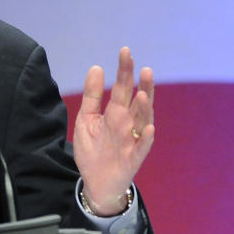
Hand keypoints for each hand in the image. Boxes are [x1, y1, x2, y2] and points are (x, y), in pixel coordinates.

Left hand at [73, 47, 154, 215]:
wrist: (95, 181)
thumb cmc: (94, 149)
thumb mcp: (87, 119)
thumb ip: (92, 95)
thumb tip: (97, 68)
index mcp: (117, 112)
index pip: (123, 87)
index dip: (125, 71)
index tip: (125, 51)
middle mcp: (128, 123)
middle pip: (137, 101)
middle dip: (141, 85)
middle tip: (143, 68)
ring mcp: (132, 140)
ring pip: (143, 121)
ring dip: (144, 108)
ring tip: (141, 93)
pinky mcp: (133, 158)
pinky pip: (142, 148)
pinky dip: (145, 138)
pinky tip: (147, 128)